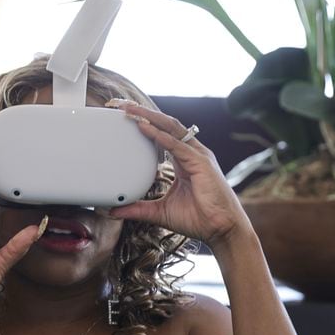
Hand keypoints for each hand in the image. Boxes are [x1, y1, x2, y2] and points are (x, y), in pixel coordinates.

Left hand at [108, 103, 253, 248]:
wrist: (221, 230)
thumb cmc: (198, 218)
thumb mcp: (159, 212)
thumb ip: (136, 209)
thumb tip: (113, 210)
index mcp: (183, 161)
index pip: (162, 134)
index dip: (144, 123)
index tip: (125, 116)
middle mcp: (191, 153)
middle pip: (165, 125)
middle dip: (144, 113)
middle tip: (123, 105)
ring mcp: (198, 156)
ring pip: (171, 128)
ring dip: (150, 118)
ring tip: (131, 110)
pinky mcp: (201, 163)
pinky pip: (178, 145)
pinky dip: (160, 136)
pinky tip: (145, 129)